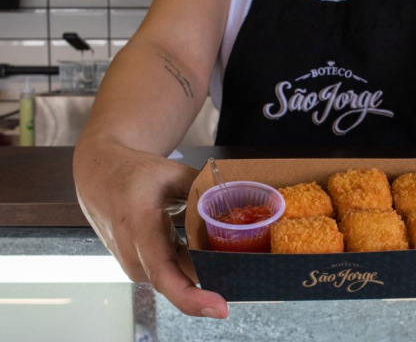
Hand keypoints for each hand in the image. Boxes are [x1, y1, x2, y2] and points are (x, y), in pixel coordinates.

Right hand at [73, 142, 228, 318]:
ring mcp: (135, 265)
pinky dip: (194, 263)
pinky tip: (212, 250)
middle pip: (181, 278)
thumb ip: (207, 189)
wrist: (100, 178)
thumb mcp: (174, 173)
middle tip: (250, 265)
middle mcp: (134, 255)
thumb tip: (240, 199)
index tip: (220, 307)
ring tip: (232, 250)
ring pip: (180, 276)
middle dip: (216, 276)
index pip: (165, 274)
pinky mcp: (140, 267)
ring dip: (205, 267)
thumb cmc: (135, 174)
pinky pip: (174, 272)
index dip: (193, 297)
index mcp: (140, 228)